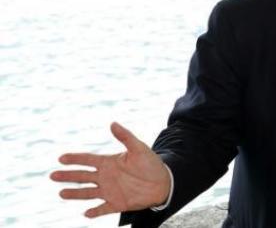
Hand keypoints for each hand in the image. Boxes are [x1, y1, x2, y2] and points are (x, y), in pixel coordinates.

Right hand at [50, 122, 170, 217]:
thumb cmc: (151, 164)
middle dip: (68, 176)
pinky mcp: (117, 204)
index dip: (75, 159)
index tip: (61, 158)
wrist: (163, 182)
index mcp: (109, 163)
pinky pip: (102, 209)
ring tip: (61, 193)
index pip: (88, 160)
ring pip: (87, 193)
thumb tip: (113, 123)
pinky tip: (86, 213)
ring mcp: (110, 191)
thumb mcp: (139, 148)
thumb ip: (126, 137)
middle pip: (82, 177)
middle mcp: (106, 177)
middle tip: (52, 175)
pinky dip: (94, 212)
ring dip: (75, 194)